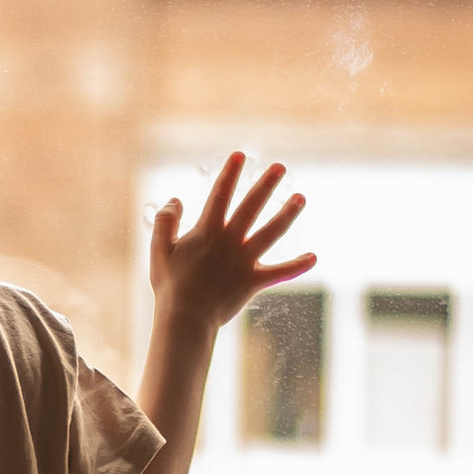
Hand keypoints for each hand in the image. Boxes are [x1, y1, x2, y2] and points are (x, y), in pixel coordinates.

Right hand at [149, 154, 314, 326]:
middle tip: (280, 167)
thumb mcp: (158, 249)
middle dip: (266, 184)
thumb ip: (165, 221)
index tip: (241, 155)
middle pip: (252, 206)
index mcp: (207, 231)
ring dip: (287, 213)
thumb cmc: (170, 285)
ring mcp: (244, 260)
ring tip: (301, 197)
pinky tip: (313, 257)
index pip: (221, 195)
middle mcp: (230, 241)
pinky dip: (296, 266)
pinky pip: (280, 273)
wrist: (186, 318)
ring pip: (272, 232)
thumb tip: (176, 199)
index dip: (230, 174)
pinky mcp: (253, 281)